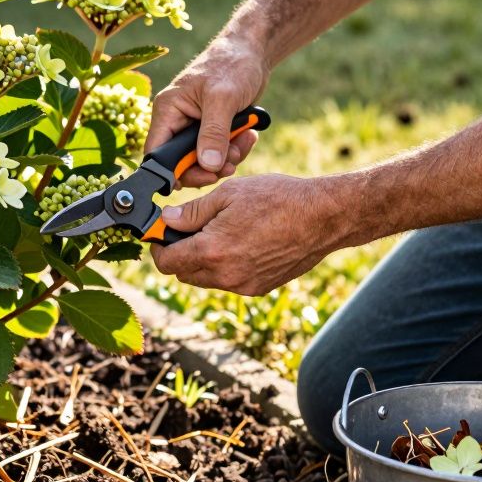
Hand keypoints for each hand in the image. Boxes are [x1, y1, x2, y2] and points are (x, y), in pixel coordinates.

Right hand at [146, 38, 268, 187]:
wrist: (252, 52)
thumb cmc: (232, 65)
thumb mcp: (223, 99)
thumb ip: (213, 133)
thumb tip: (207, 166)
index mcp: (168, 110)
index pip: (157, 152)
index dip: (173, 171)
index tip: (201, 177)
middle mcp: (177, 121)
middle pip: (182, 162)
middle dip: (208, 167)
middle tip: (229, 165)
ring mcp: (195, 127)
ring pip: (203, 160)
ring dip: (226, 159)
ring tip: (245, 141)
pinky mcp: (212, 129)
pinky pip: (219, 152)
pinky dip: (234, 150)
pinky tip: (248, 135)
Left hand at [150, 174, 353, 294]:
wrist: (323, 217)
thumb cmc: (278, 199)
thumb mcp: (228, 193)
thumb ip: (192, 212)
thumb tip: (166, 220)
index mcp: (212, 251)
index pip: (166, 263)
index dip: (158, 247)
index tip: (161, 232)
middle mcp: (225, 276)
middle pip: (183, 274)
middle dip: (179, 253)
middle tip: (189, 228)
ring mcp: (243, 285)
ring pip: (206, 279)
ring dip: (202, 260)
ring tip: (219, 231)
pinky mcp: (259, 288)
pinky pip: (229, 281)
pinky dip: (225, 266)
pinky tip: (241, 241)